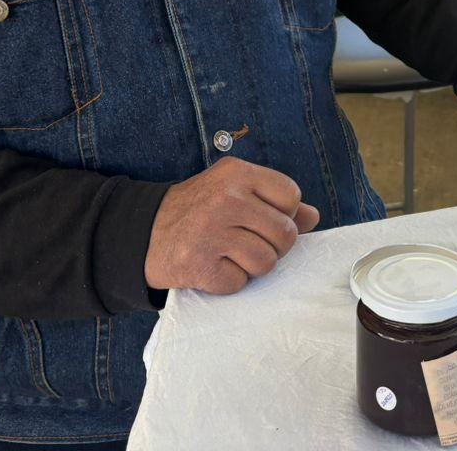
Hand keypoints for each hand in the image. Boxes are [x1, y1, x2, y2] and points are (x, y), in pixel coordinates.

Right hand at [144, 157, 320, 293]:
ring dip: (252, 266)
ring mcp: (211, 231)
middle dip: (273, 246)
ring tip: (230, 255)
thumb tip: (313, 217)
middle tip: (248, 243)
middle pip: (284, 234)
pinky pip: (240, 283)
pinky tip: (213, 266)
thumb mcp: (233, 191)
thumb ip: (273, 201)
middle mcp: (226, 198)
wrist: (144, 232)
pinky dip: (230, 282)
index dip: (284, 214)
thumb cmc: (198, 210)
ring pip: (266, 262)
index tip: (263, 219)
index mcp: (237, 173)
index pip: (290, 196)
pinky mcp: (199, 264)